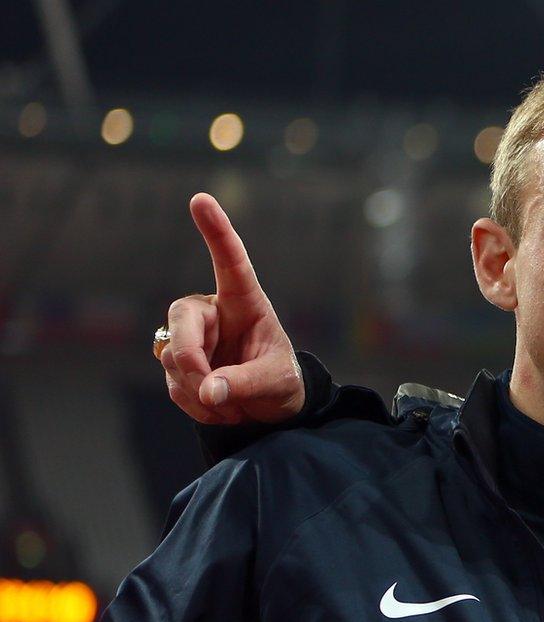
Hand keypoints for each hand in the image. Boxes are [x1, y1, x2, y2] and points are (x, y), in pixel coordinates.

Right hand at [160, 192, 305, 425]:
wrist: (266, 409)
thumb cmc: (280, 381)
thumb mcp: (276, 382)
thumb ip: (245, 383)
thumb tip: (208, 389)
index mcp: (244, 302)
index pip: (230, 263)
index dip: (216, 232)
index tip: (201, 199)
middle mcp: (212, 312)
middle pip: (181, 320)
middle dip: (190, 357)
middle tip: (211, 389)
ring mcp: (190, 337)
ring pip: (172, 357)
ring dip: (200, 389)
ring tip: (235, 402)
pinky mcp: (175, 362)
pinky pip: (173, 383)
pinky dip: (195, 402)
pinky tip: (218, 405)